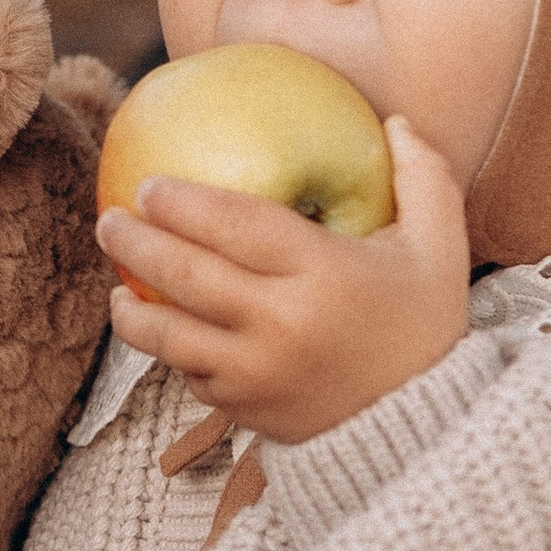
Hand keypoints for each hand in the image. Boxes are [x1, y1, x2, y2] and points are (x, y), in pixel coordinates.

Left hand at [96, 118, 470, 443]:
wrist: (427, 430)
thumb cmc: (426, 327)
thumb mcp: (439, 249)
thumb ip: (425, 178)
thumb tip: (399, 120)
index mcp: (323, 274)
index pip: (235, 225)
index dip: (184, 202)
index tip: (151, 184)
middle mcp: (280, 324)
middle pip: (185, 274)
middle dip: (136, 242)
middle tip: (110, 219)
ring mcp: (255, 373)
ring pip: (169, 336)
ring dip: (131, 307)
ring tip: (115, 285)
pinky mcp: (244, 409)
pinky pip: (190, 375)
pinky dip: (172, 352)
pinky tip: (163, 329)